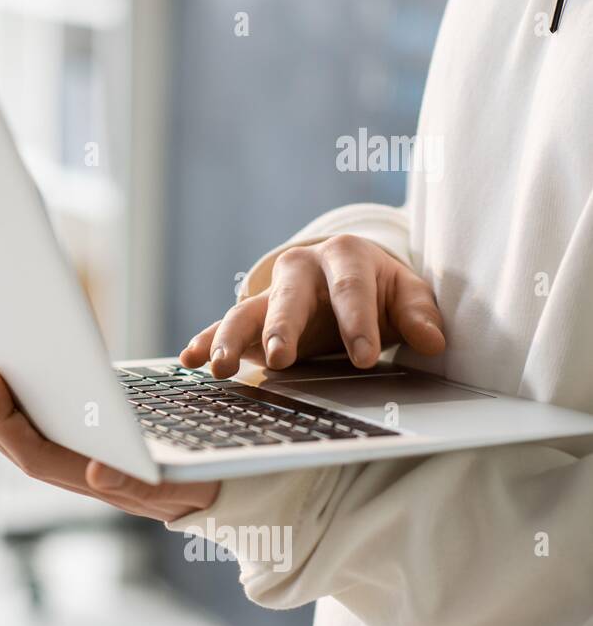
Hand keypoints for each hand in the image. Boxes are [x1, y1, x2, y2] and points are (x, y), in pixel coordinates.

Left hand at [0, 369, 219, 522]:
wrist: (221, 496)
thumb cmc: (201, 486)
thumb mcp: (178, 485)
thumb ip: (138, 483)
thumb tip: (97, 471)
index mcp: (93, 483)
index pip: (32, 456)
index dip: (4, 421)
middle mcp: (77, 477)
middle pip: (16, 448)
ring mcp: (78, 466)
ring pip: (23, 440)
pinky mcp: (86, 450)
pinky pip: (41, 431)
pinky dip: (18, 409)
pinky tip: (9, 386)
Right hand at [180, 234, 445, 377]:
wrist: (344, 269)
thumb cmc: (378, 287)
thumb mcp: (405, 293)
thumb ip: (418, 314)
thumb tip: (434, 341)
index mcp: (345, 257)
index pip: (352, 290)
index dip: (357, 324)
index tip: (364, 359)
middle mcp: (301, 269)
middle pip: (290, 297)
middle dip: (284, 327)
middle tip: (281, 358)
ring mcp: (271, 293)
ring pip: (247, 312)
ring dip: (231, 339)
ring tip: (221, 368)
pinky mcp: (252, 316)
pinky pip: (223, 327)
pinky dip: (206, 342)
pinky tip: (190, 360)